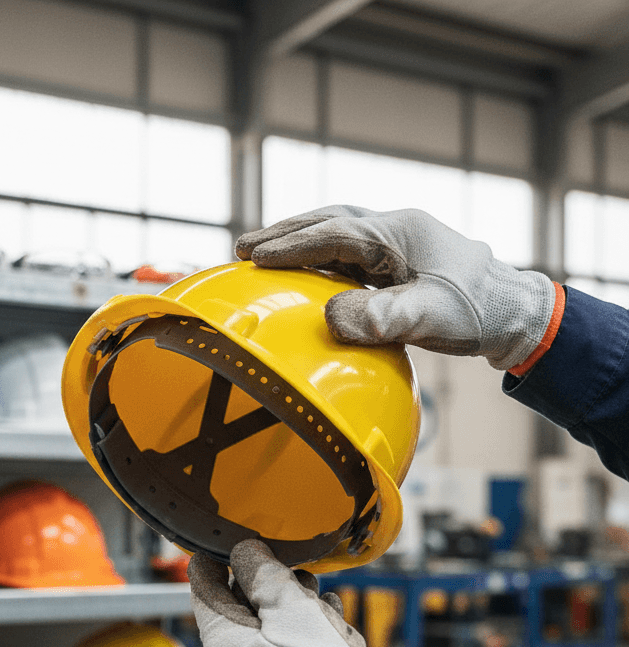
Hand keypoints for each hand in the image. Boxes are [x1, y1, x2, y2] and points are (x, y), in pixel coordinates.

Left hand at [188, 539, 432, 646]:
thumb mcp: (289, 607)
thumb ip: (263, 573)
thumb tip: (243, 552)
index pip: (204, 592)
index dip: (216, 562)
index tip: (226, 542)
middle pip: (239, 615)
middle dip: (266, 587)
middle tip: (292, 567)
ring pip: (266, 638)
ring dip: (290, 613)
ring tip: (317, 594)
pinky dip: (301, 641)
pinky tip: (328, 624)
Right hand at [235, 206, 558, 372]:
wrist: (511, 311)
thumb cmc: (474, 312)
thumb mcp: (429, 319)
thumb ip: (382, 319)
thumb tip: (331, 318)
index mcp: (398, 233)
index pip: (334, 234)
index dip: (292, 245)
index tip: (253, 257)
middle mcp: (393, 230)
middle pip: (328, 221)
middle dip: (284, 233)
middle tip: (242, 247)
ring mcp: (394, 244)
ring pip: (335, 232)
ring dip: (297, 240)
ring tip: (260, 254)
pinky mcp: (395, 261)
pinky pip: (346, 251)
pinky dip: (316, 256)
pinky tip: (300, 272)